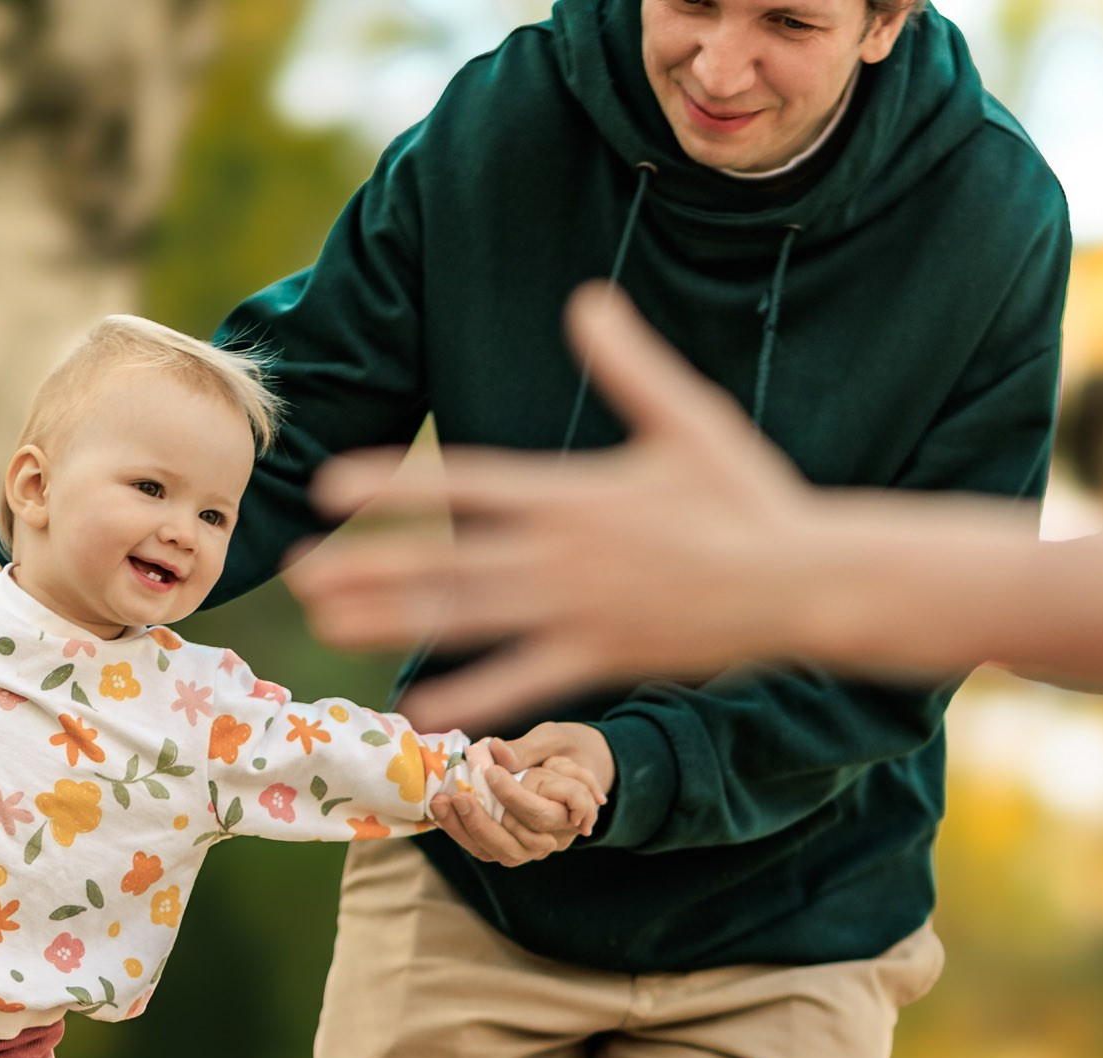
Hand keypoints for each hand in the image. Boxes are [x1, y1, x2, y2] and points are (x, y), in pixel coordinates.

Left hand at [289, 283, 833, 727]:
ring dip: (393, 622)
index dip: (394, 484)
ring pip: (467, 619)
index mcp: (574, 490)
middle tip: (299, 572)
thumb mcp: (687, 416)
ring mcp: (579, 609)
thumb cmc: (750, 494)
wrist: (803, 579)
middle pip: (443, 558)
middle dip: (366, 566)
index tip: (333, 489)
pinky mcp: (604, 657)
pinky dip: (472, 697)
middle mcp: (563, 551)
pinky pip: (523, 681)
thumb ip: (628, 363)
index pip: (463, 481)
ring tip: (329, 626)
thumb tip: (587, 301)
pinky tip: (419, 710)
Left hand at [430, 730, 608, 865]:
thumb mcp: (554, 738)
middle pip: (522, 842)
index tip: (491, 772)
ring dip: (469, 830)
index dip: (515, 797)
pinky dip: (461, 832)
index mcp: (574, 810)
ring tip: (442, 803)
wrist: (573, 763)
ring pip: (503, 852)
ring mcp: (534, 846)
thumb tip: (496, 750)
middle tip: (460, 796)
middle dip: (487, 822)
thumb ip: (527, 748)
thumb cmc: (566, 748)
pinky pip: (485, 850)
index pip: (542, 814)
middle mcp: (556, 835)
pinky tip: (440, 809)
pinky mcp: (511, 846)